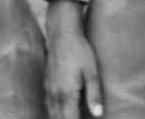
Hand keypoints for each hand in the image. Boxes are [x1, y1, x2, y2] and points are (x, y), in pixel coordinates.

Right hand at [45, 0, 103, 118]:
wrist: (62, 34)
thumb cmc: (80, 50)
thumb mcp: (92, 71)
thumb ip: (94, 94)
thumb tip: (98, 114)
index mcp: (66, 94)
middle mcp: (55, 94)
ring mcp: (48, 88)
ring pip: (51, 113)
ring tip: (69, 118)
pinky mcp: (46, 82)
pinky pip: (48, 104)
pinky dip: (52, 112)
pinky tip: (58, 112)